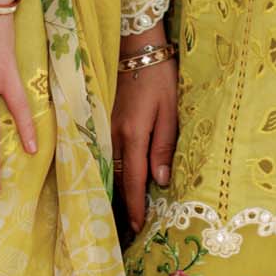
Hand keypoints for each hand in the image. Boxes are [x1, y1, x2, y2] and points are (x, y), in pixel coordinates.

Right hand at [112, 23, 177, 235]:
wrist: (137, 46)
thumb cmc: (160, 76)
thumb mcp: (170, 110)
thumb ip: (164, 145)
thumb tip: (160, 180)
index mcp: (133, 134)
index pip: (132, 179)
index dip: (135, 205)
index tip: (139, 227)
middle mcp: (115, 134)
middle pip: (116, 177)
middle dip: (121, 204)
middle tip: (128, 229)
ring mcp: (106, 126)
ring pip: (109, 166)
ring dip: (115, 189)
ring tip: (120, 212)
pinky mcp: (105, 119)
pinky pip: (107, 152)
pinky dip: (111, 170)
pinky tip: (115, 180)